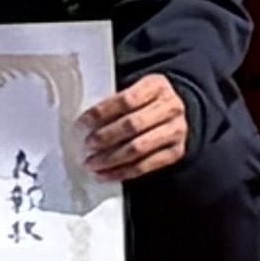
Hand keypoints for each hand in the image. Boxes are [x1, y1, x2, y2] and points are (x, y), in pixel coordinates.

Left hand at [77, 75, 193, 187]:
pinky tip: (106, 174)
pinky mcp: (176, 152)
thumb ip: (114, 100)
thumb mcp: (134, 89)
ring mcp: (176, 131)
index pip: (127, 99)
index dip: (102, 112)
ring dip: (111, 158)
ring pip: (139, 148)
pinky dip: (123, 172)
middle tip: (87, 144)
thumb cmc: (145, 100)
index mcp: (157, 86)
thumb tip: (84, 123)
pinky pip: (146, 166)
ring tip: (93, 163)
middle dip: (105, 137)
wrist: (173, 111)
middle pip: (133, 124)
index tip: (83, 123)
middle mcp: (171, 107)